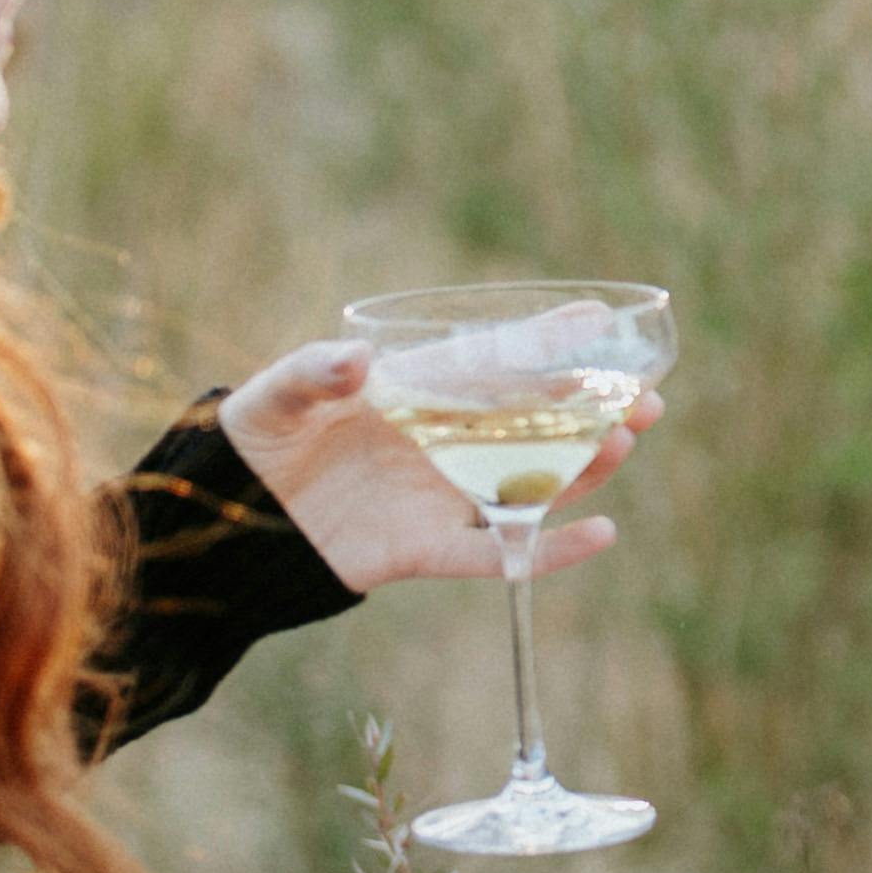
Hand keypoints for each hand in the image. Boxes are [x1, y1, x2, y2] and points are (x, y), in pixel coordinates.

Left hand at [216, 338, 657, 596]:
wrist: (225, 522)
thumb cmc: (253, 440)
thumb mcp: (274, 396)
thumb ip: (313, 373)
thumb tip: (358, 361)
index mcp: (413, 392)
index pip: (489, 360)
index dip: (542, 340)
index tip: (596, 318)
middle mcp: (438, 442)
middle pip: (532, 423)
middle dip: (592, 409)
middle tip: (646, 396)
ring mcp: (437, 497)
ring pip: (531, 484)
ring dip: (584, 467)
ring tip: (627, 441)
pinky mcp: (425, 550)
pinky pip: (498, 554)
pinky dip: (550, 550)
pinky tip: (601, 532)